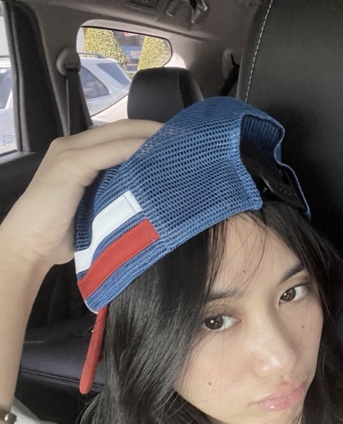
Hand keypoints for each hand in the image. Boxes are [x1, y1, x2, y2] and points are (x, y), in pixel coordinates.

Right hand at [0, 119, 161, 268]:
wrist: (28, 245)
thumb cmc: (58, 236)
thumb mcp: (91, 209)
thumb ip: (110, 196)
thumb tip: (144, 199)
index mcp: (75, 155)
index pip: (116, 136)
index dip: (146, 135)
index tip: (175, 143)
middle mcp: (71, 146)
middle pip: (120, 128)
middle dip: (153, 130)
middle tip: (184, 138)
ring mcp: (69, 152)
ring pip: (117, 135)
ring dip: (149, 136)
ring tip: (177, 143)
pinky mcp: (71, 164)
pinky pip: (110, 151)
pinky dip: (134, 149)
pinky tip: (155, 153)